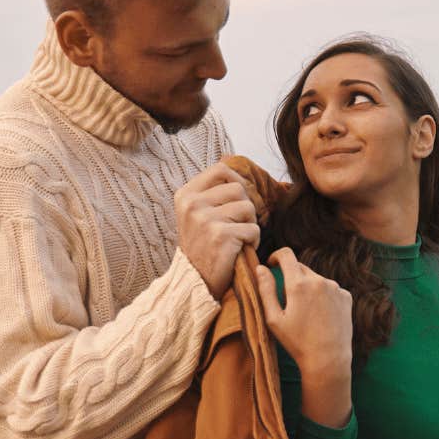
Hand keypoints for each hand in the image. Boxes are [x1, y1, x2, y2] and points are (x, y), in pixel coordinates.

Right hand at [174, 162, 260, 299]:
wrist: (195, 281)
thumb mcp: (196, 213)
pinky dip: (253, 241)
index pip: (220, 170)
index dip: (237, 180)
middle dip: (246, 207)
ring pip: (248, 208)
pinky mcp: (221, 236)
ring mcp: (205, 219)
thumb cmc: (202, 245)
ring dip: (250, 224)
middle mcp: (193, 204)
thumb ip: (210, 189)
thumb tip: (229, 158)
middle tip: (238, 225)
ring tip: (238, 237)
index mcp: (186, 194)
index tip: (238, 198)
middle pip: (239, 189)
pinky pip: (253, 229)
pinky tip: (240, 249)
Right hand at [255, 250, 354, 427]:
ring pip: (316, 279)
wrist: (328, 358)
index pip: (287, 255)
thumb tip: (261, 268)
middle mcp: (319, 280)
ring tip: (306, 313)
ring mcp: (335, 288)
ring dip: (308, 288)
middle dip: (291, 276)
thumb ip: (265, 290)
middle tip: (287, 300)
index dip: (276, 255)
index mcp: (298, 284)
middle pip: (301, 268)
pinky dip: (322, 296)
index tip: (272, 262)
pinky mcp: (346, 296)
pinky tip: (320, 316)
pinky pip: (330, 289)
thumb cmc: (297, 342)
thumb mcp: (274, 318)